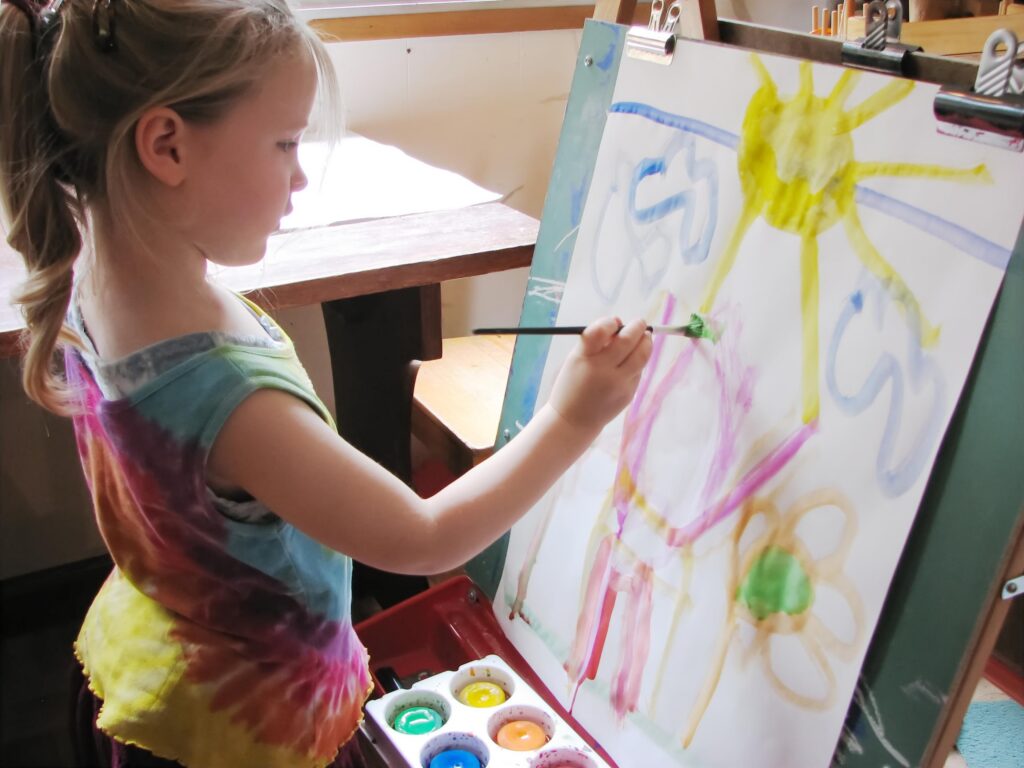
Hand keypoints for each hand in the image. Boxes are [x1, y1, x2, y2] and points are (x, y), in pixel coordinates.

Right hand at [548, 317, 651, 433]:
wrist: (574, 421)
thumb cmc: (572, 385)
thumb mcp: (575, 359)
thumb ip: (595, 341)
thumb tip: (619, 322)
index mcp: (583, 359)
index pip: (599, 332)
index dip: (609, 323)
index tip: (614, 322)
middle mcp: (602, 371)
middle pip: (626, 341)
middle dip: (637, 327)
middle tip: (639, 322)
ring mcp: (618, 383)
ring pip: (641, 356)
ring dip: (646, 342)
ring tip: (645, 336)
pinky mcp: (628, 393)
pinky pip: (638, 371)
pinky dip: (639, 360)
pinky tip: (634, 359)